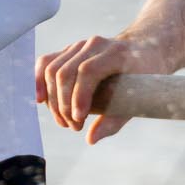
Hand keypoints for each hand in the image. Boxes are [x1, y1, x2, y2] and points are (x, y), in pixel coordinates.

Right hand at [35, 36, 172, 142]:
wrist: (145, 49)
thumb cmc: (145, 76)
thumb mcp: (139, 98)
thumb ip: (115, 120)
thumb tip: (91, 139)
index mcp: (115, 53)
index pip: (88, 71)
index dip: (79, 96)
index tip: (79, 120)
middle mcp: (95, 45)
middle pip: (66, 72)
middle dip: (64, 104)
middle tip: (73, 127)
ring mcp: (79, 45)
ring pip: (52, 69)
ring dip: (53, 99)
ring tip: (63, 121)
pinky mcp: (69, 50)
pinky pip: (46, 62)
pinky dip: (39, 81)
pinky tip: (40, 99)